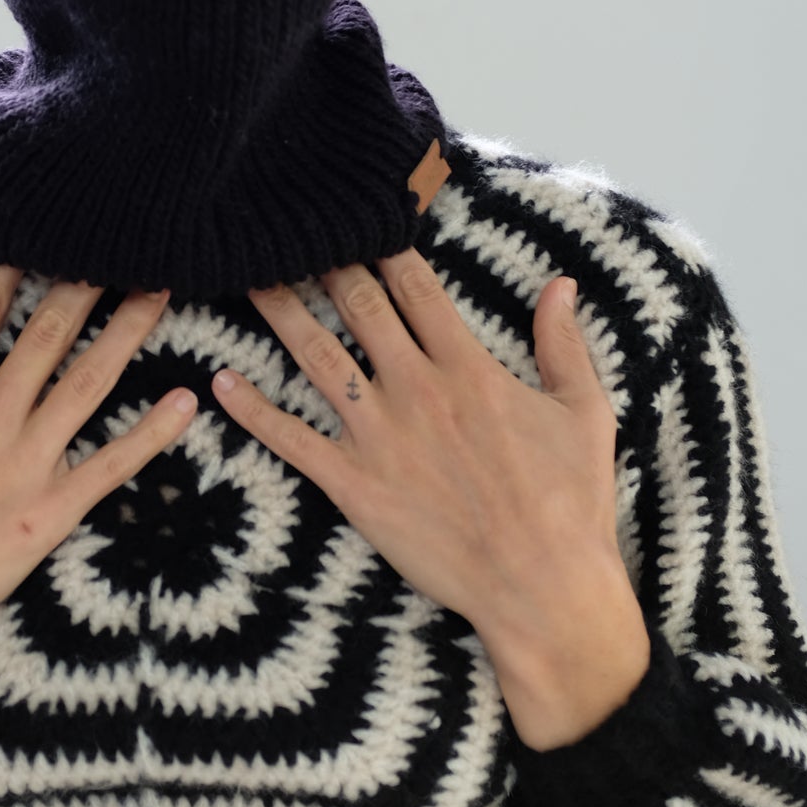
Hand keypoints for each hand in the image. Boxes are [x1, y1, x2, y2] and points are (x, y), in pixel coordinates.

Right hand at [0, 262, 194, 675]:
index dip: (15, 265)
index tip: (45, 234)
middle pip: (50, 331)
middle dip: (88, 283)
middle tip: (125, 245)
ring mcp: (24, 463)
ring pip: (90, 381)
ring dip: (129, 332)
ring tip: (162, 290)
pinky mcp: (49, 513)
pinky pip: (112, 464)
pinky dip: (153, 432)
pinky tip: (185, 400)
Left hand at [213, 249, 649, 748]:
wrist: (543, 589)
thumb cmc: (571, 504)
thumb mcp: (584, 412)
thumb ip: (564, 343)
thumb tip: (560, 284)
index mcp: (469, 368)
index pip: (416, 288)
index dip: (384, 247)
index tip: (357, 217)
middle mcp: (418, 391)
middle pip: (359, 309)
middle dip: (323, 264)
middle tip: (288, 231)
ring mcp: (381, 439)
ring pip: (317, 359)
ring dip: (279, 314)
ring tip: (246, 276)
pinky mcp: (355, 487)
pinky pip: (293, 440)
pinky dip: (254, 410)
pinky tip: (221, 381)